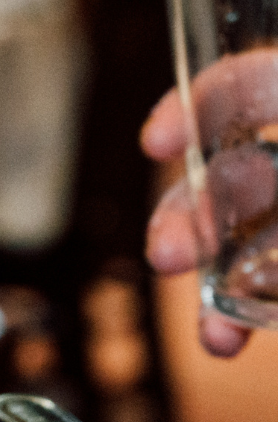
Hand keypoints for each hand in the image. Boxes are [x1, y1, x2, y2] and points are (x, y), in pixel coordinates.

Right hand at [142, 50, 277, 356]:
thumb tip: (240, 244)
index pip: (254, 84)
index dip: (202, 103)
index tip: (154, 142)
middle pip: (234, 173)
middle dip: (187, 219)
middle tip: (166, 259)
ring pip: (245, 243)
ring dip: (215, 287)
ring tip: (216, 337)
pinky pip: (268, 291)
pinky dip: (246, 314)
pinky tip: (233, 337)